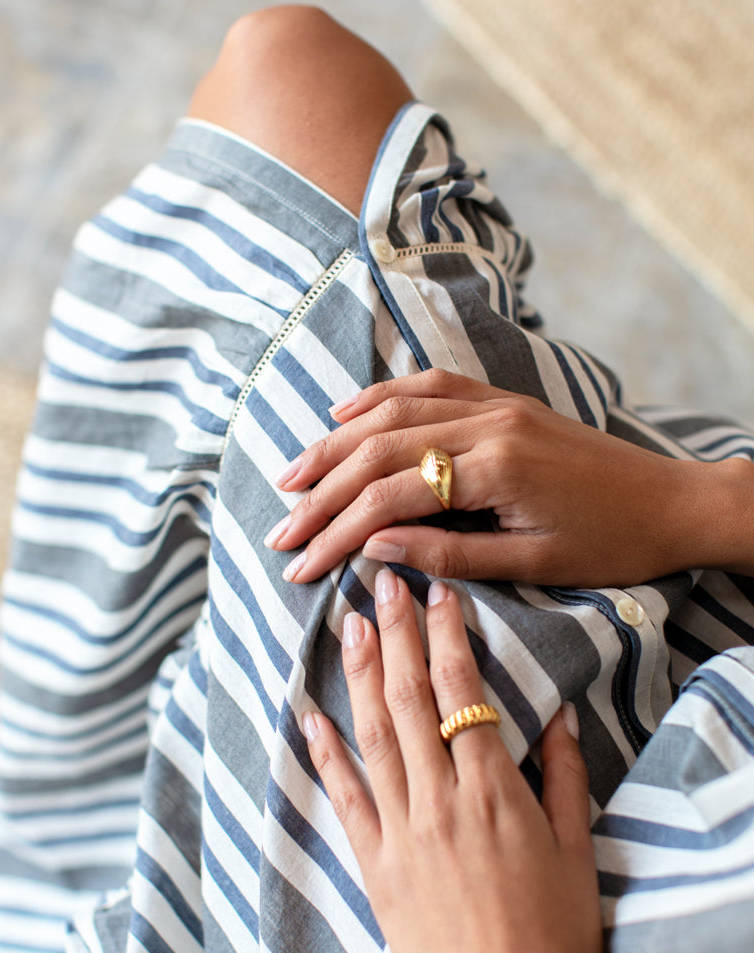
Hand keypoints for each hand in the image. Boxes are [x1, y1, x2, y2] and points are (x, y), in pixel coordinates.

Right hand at [268, 369, 746, 585]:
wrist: (672, 503)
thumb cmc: (610, 543)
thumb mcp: (532, 564)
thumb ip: (449, 554)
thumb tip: (373, 547)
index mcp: (495, 469)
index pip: (389, 498)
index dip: (336, 531)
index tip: (299, 563)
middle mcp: (486, 425)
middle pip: (378, 451)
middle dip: (322, 491)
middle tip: (281, 528)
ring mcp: (494, 405)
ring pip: (393, 414)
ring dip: (336, 444)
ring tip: (293, 476)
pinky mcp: (502, 401)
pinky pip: (430, 387)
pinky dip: (381, 399)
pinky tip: (346, 415)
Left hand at [304, 573, 656, 952]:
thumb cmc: (557, 940)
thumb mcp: (576, 852)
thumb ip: (565, 778)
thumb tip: (554, 716)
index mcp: (494, 791)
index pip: (465, 693)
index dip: (448, 638)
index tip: (437, 595)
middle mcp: (439, 800)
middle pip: (411, 699)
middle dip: (396, 635)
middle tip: (381, 584)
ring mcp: (399, 833)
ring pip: (372, 735)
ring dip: (359, 675)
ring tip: (348, 626)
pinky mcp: (373, 867)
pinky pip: (344, 798)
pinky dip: (324, 753)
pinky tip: (309, 715)